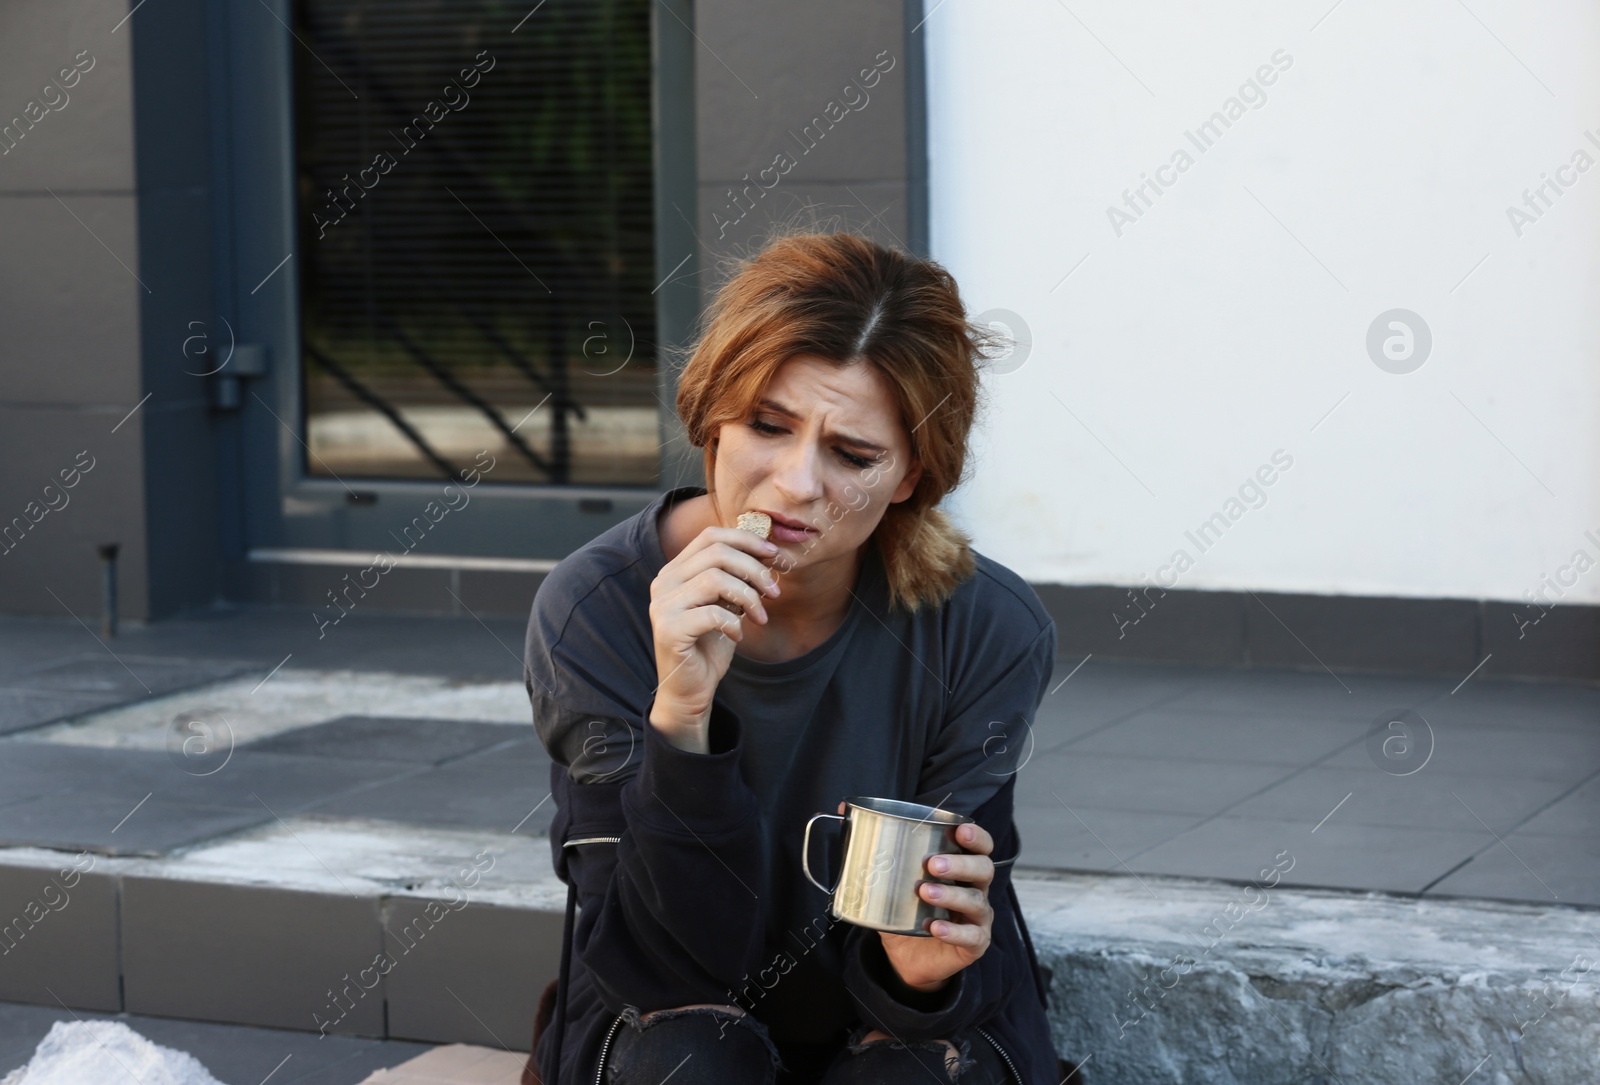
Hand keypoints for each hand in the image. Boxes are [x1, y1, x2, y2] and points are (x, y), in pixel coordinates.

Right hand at [648, 526, 780, 749]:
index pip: (710, 536)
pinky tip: (738, 635)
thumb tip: (765, 550)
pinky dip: (734, 623)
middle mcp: (664, 582)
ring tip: (760, 616)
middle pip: (717, 553)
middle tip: (774, 593)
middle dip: (754, 569)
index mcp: (675, 571)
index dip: (745, 539)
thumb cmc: (709, 645)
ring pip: (715, 579)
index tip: (772, 555)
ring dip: (749, 597)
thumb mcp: (725, 604)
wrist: (690, 690)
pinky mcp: (669, 629)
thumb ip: (735, 577)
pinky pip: (712, 613)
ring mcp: (663, 605)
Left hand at [837, 801, 995, 992]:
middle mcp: (975, 889)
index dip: (976, 836)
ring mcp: (977, 918)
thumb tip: (843, 809)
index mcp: (961, 867)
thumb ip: (871, 846)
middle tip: (932, 864)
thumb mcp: (888, 879)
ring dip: (951, 895)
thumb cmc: (904, 909)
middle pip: (983, 869)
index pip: (981, 846)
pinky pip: (971, 937)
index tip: (960, 830)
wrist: (905, 957)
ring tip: (925, 892)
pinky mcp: (974, 944)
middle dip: (960, 863)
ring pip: (976, 902)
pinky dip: (953, 932)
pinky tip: (935, 928)